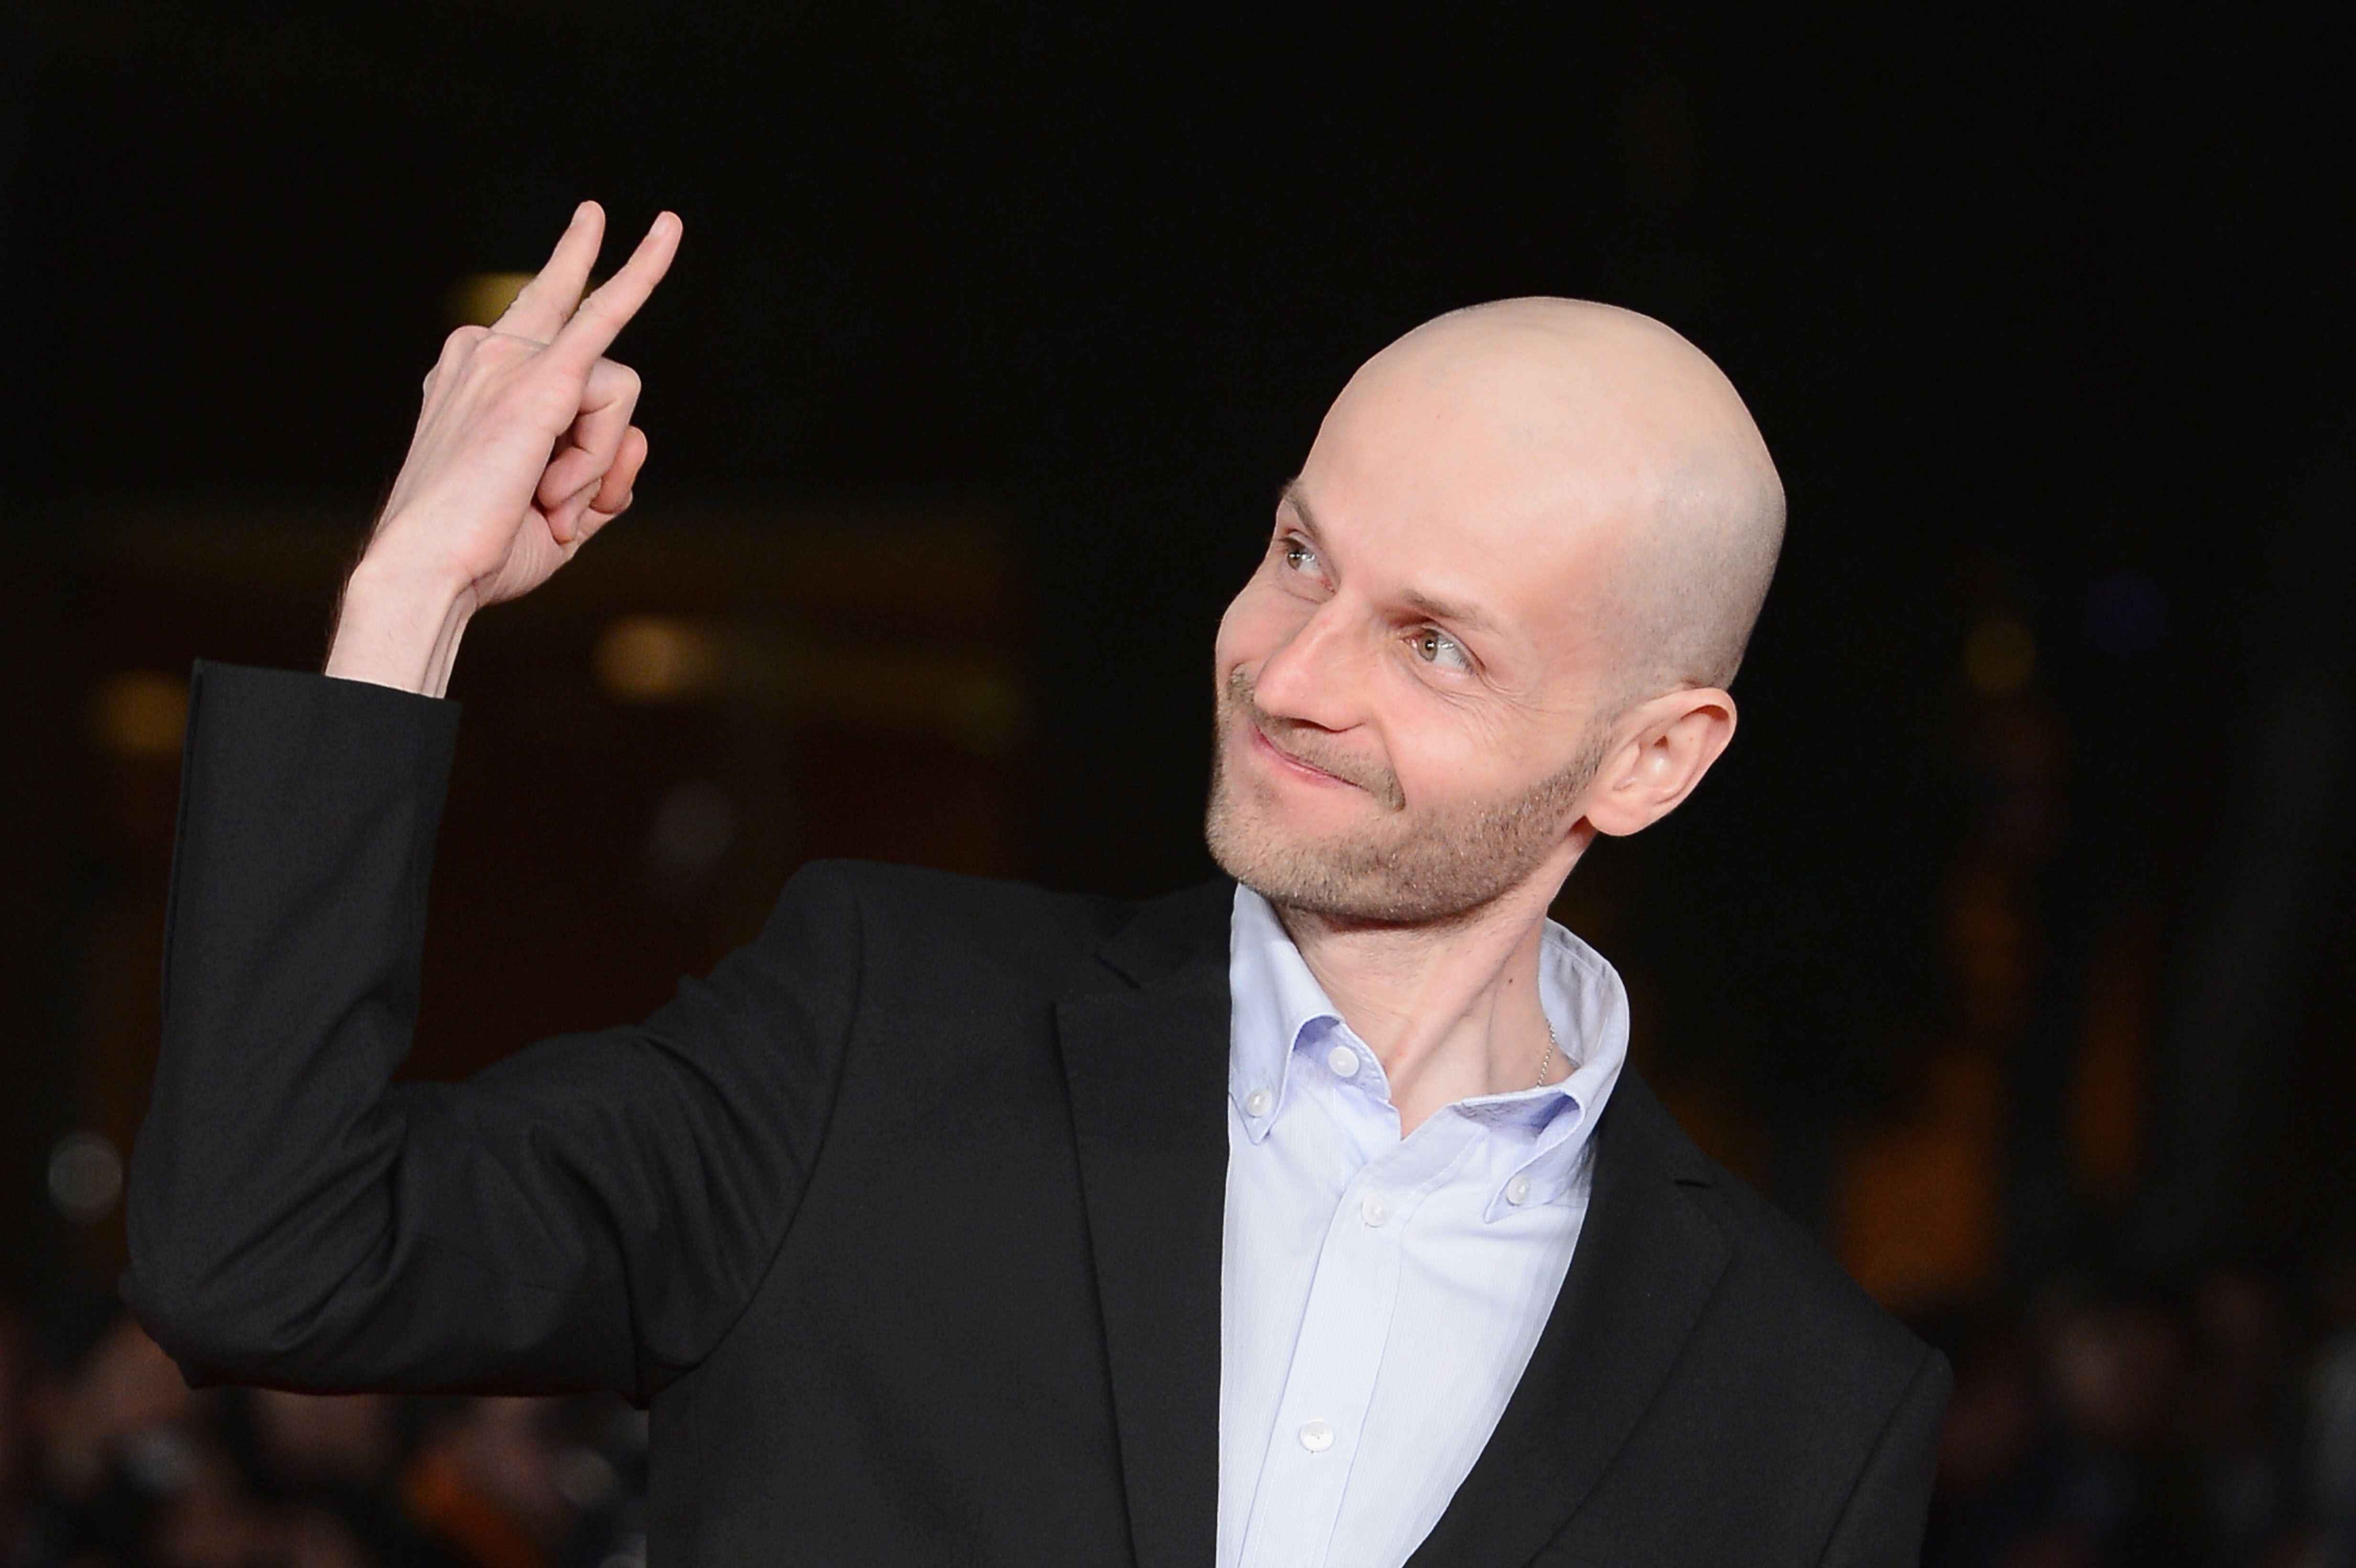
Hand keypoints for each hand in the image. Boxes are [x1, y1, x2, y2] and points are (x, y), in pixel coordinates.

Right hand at [326, 202, 681, 694]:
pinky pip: (609, 314)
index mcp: (470, 382)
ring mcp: (508, 360)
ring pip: (616, 392)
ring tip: (549, 504)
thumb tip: (638, 440)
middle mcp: (482, 356)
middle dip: (577, 256)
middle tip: (604, 213)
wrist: (429, 572)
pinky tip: (667, 228)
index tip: (564, 394)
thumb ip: (602, 477)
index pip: (549, 357)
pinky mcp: (541, 380)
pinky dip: (644, 274)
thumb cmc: (483, 555)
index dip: (583, 414)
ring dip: (598, 466)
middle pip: (571, 324)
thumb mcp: (555, 516)